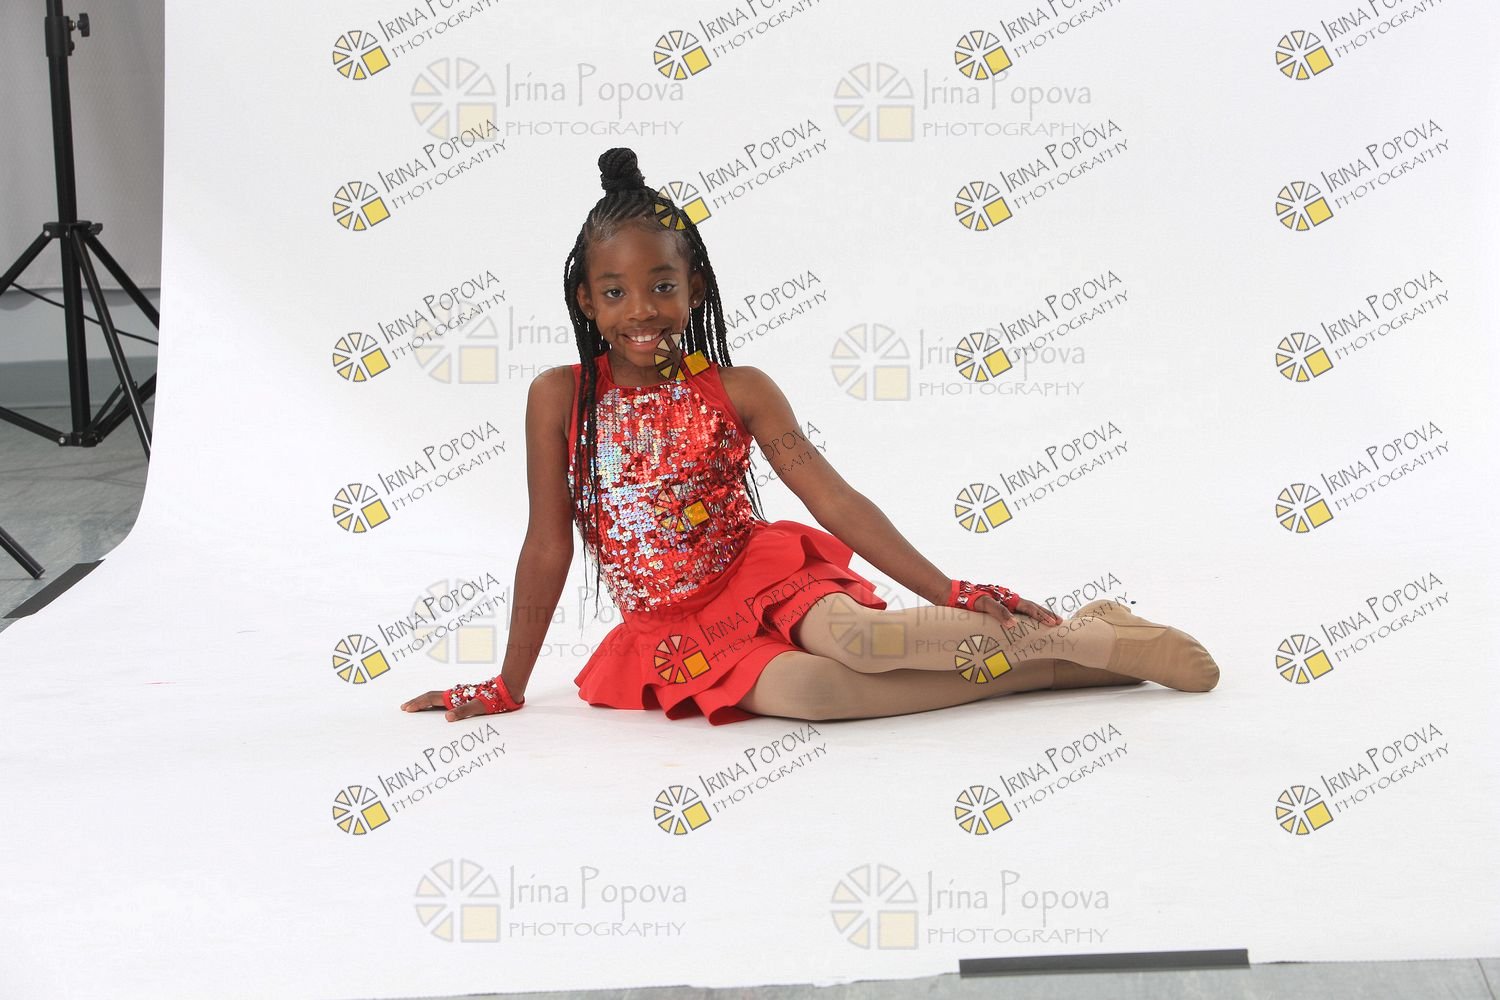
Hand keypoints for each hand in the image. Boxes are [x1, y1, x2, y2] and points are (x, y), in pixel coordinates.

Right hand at [400, 689, 522, 722]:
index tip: (406, 709)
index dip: (418, 703)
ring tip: (416, 708)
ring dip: (425, 702)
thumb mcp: (479, 708)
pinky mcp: (464, 698)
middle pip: (430, 696)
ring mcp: (459, 695)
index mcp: (454, 697)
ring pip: (437, 698)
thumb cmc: (494, 700)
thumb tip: (447, 717)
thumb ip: (464, 711)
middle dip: (417, 702)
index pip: (431, 699)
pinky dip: (436, 704)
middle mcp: (455, 695)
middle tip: (404, 708)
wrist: (506, 691)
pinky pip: (445, 701)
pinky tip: (437, 709)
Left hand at [973, 595, 1061, 629]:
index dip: (1042, 616)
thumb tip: (1014, 625)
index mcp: (1009, 598)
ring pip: (1026, 610)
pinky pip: (1017, 614)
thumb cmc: (970, 599)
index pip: (1030, 608)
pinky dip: (1026, 618)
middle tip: (1059, 621)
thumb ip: (999, 612)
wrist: (956, 596)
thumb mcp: (984, 604)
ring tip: (1049, 621)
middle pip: (1032, 607)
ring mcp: (1005, 604)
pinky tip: (1028, 624)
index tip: (1054, 623)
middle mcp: (1009, 600)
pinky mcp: (999, 609)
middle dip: (1046, 614)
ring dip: (1038, 616)